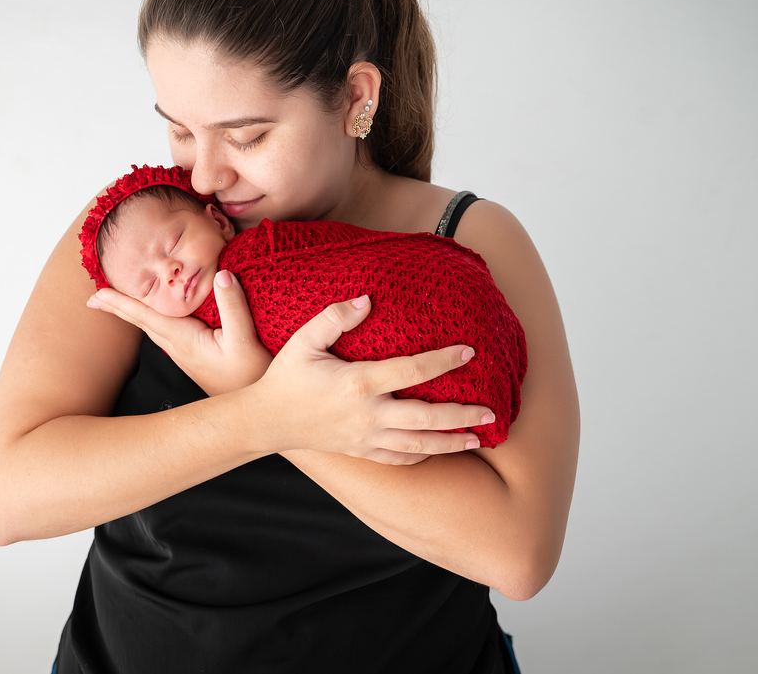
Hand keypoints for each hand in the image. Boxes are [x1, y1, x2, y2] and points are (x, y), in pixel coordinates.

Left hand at [87, 270, 272, 395]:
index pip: (146, 317)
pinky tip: (156, 317)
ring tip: (116, 303)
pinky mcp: (195, 356)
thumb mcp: (245, 339)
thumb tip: (222, 274)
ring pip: (153, 328)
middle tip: (94, 297)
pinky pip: (167, 332)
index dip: (121, 304)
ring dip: (134, 314)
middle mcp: (179, 348)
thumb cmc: (252, 375)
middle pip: (143, 322)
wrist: (256, 409)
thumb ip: (233, 306)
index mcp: (185, 340)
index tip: (96, 295)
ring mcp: (186, 354)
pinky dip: (153, 319)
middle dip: (118, 308)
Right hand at [251, 295, 495, 465]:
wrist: (266, 421)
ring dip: (451, 442)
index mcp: (358, 383)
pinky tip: (439, 449)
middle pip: (426, 417)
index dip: (443, 360)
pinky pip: (399, 459)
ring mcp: (365, 437)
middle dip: (461, 414)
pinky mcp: (361, 451)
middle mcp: (367, 415)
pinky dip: (424, 456)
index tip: (469, 351)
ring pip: (418, 445)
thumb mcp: (303, 341)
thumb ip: (334, 317)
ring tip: (479, 438)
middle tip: (491, 410)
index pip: (411, 371)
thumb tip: (367, 299)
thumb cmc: (285, 376)